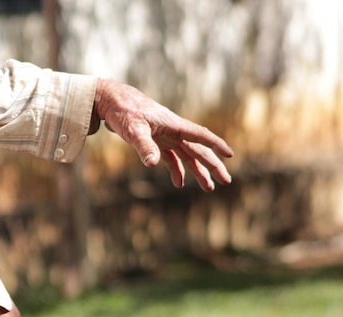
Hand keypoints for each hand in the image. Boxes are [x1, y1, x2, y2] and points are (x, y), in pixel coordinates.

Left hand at [91, 79, 233, 190]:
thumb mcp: (133, 129)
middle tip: (226, 181)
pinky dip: (176, 170)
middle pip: (198, 150)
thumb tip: (153, 164)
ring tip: (208, 188)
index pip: (200, 136)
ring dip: (198, 171)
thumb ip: (144, 146)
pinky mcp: (156, 141)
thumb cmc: (124, 111)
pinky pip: (171, 158)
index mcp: (174, 125)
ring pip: (187, 156)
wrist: (112, 101)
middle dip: (212, 166)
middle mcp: (174, 131)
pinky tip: (178, 183)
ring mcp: (166, 137)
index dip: (216, 145)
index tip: (229, 155)